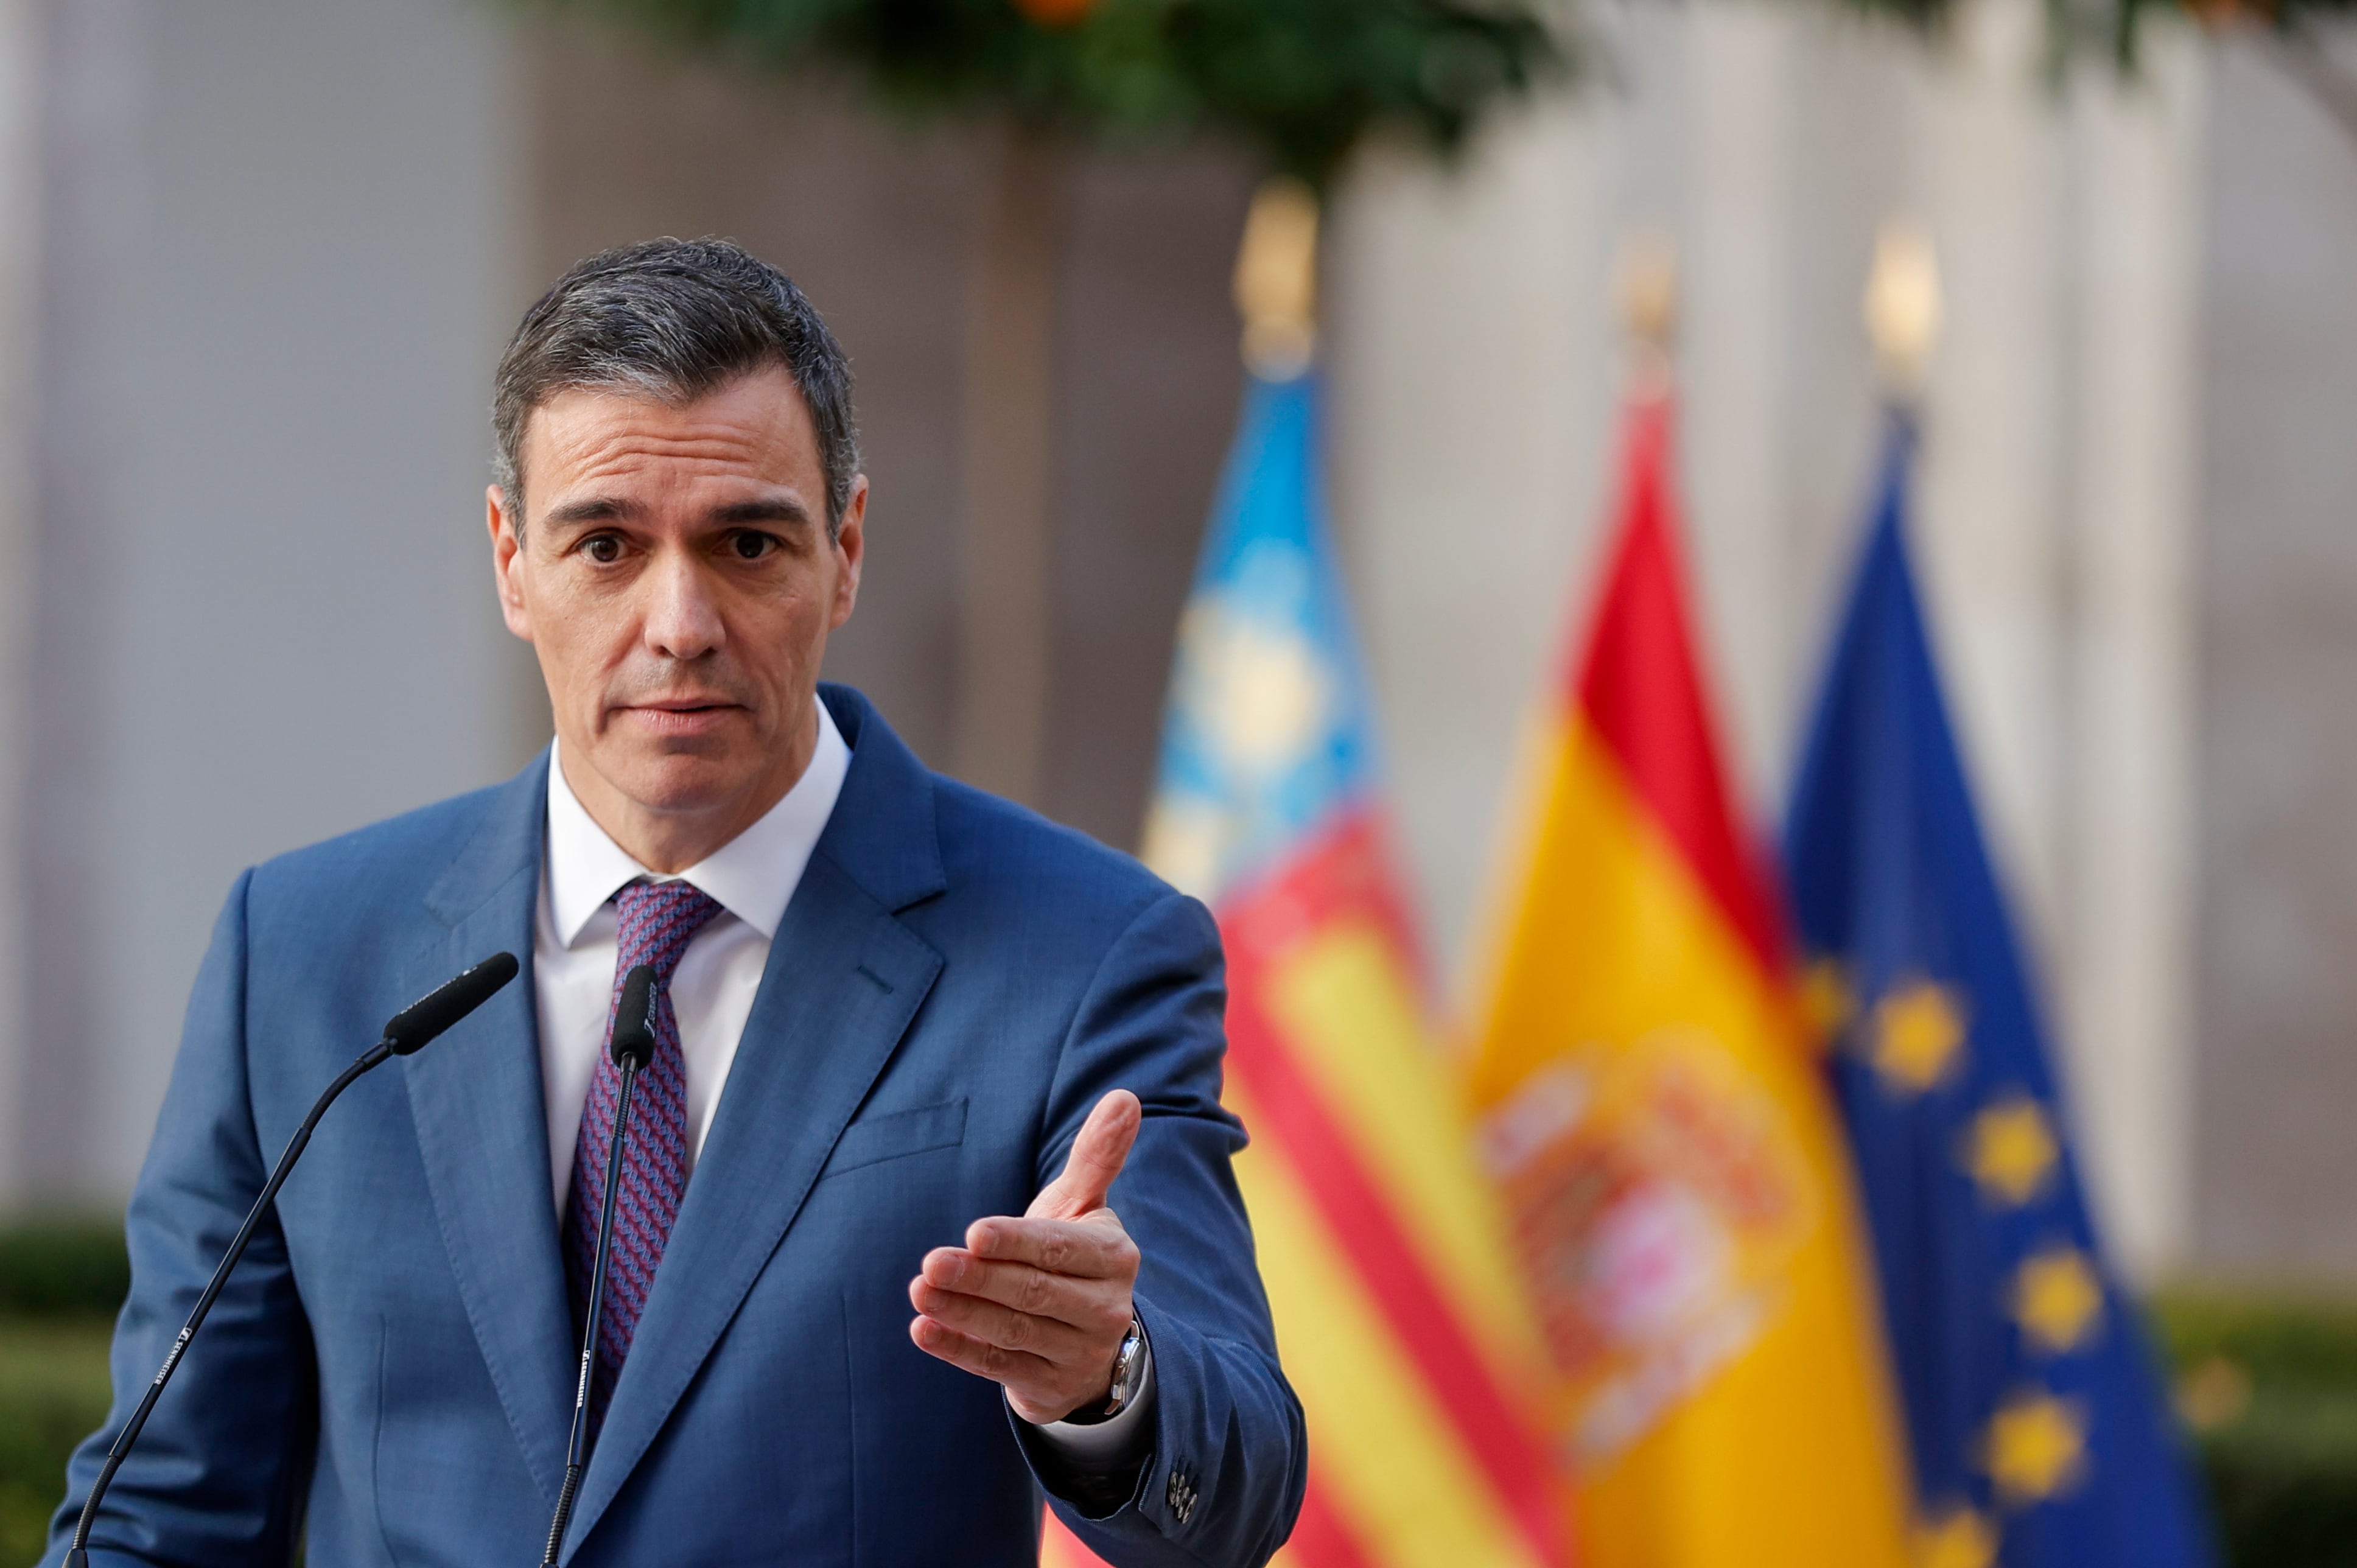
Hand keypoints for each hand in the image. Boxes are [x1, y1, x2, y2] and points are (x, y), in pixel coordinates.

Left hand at [909, 1089, 1142, 1423]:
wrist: (1089, 1342)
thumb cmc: (1073, 1258)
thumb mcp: (1083, 1209)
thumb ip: (1097, 1157)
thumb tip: (1125, 1096)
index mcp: (1114, 1258)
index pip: (1060, 1249)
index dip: (1017, 1241)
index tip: (974, 1232)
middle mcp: (1106, 1309)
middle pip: (1034, 1292)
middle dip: (980, 1278)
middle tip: (931, 1263)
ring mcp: (1080, 1354)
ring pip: (1014, 1332)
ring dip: (962, 1313)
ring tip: (919, 1291)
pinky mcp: (1050, 1388)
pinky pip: (1000, 1368)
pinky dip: (959, 1350)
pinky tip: (924, 1330)